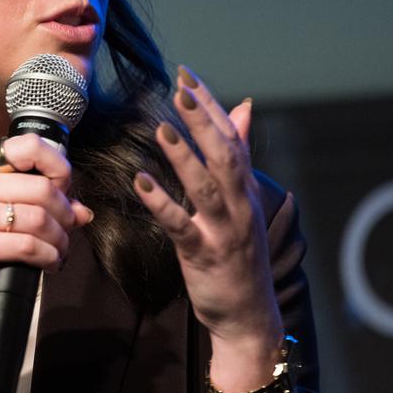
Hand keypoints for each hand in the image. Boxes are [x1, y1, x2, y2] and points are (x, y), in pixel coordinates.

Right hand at [0, 134, 93, 327]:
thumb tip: (83, 211)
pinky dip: (49, 257)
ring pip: (38, 218)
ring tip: (59, 251)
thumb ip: (35, 206)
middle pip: (41, 189)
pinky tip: (50, 264)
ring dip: (60, 239)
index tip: (65, 188)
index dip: (57, 165)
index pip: (27, 145)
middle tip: (68, 230)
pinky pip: (28, 246)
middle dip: (65, 213)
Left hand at [133, 66, 281, 351]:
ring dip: (184, 158)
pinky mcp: (204, 257)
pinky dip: (162, 204)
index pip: (232, 139)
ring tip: (162, 129)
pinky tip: (141, 182)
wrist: (250, 315)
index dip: (210, 107)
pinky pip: (182, 227)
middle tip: (180, 89)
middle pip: (225, 156)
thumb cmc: (241, 254)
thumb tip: (242, 108)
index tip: (188, 76)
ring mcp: (224, 232)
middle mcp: (240, 206)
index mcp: (247, 190)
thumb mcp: (245, 201)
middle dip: (202, 122)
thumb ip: (240, 155)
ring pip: (206, 189)